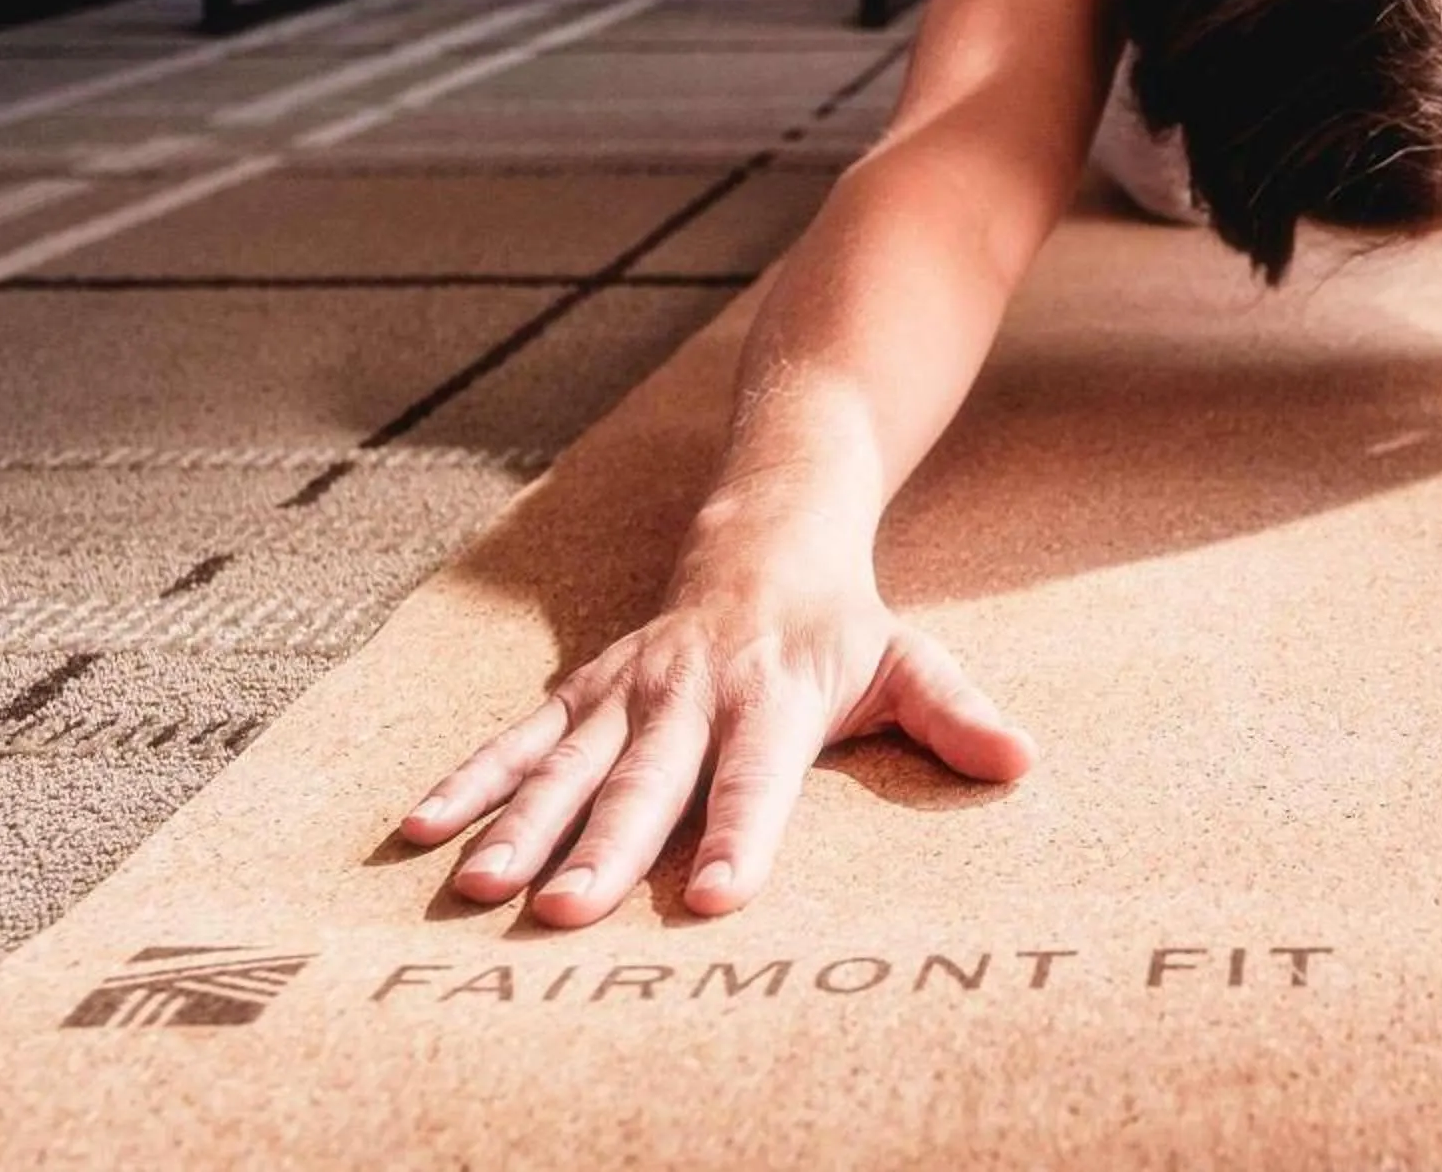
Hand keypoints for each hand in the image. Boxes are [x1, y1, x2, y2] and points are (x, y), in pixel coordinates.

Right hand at [395, 555, 1031, 926]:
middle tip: (565, 913)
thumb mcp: (908, 659)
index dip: (737, 836)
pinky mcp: (583, 690)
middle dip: (604, 847)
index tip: (714, 897)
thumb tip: (1021, 762)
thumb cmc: (844, 627)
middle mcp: (691, 694)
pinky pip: (517, 737)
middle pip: (646, 781)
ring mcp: (627, 690)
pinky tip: (419, 830)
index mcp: (773, 698)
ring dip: (520, 824)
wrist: (769, 529)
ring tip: (478, 888)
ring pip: (567, 763)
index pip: (756, 779)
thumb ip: (955, 714)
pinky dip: (470, 779)